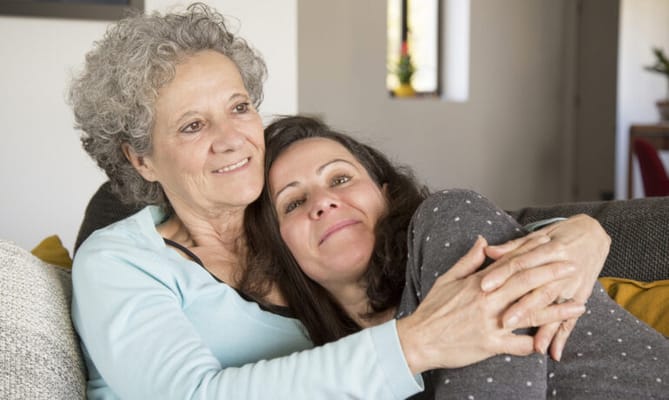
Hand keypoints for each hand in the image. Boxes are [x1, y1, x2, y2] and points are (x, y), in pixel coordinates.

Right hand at [396, 236, 584, 373]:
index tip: (550, 243)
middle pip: (525, 283)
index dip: (531, 252)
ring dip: (556, 309)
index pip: (510, 262)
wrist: (417, 338)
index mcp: (478, 283)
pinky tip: (551, 344)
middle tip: (573, 266)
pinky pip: (517, 346)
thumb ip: (469, 261)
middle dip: (551, 273)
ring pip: (529, 314)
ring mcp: (490, 322)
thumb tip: (484, 241)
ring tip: (578, 306)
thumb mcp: (447, 279)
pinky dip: (534, 345)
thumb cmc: (432, 309)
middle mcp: (487, 300)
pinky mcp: (489, 344)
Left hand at [481, 214, 610, 359]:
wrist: (594, 234)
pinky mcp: (580, 296)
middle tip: (504, 321)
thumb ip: (513, 247)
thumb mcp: (537, 236)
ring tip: (534, 346)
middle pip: (538, 288)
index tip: (483, 286)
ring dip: (545, 327)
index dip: (501, 274)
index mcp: (547, 249)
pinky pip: (571, 320)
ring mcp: (573, 284)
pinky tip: (554, 353)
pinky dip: (563, 337)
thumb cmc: (559, 235)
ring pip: (555, 307)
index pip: (519, 263)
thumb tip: (489, 251)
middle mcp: (562, 267)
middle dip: (522, 306)